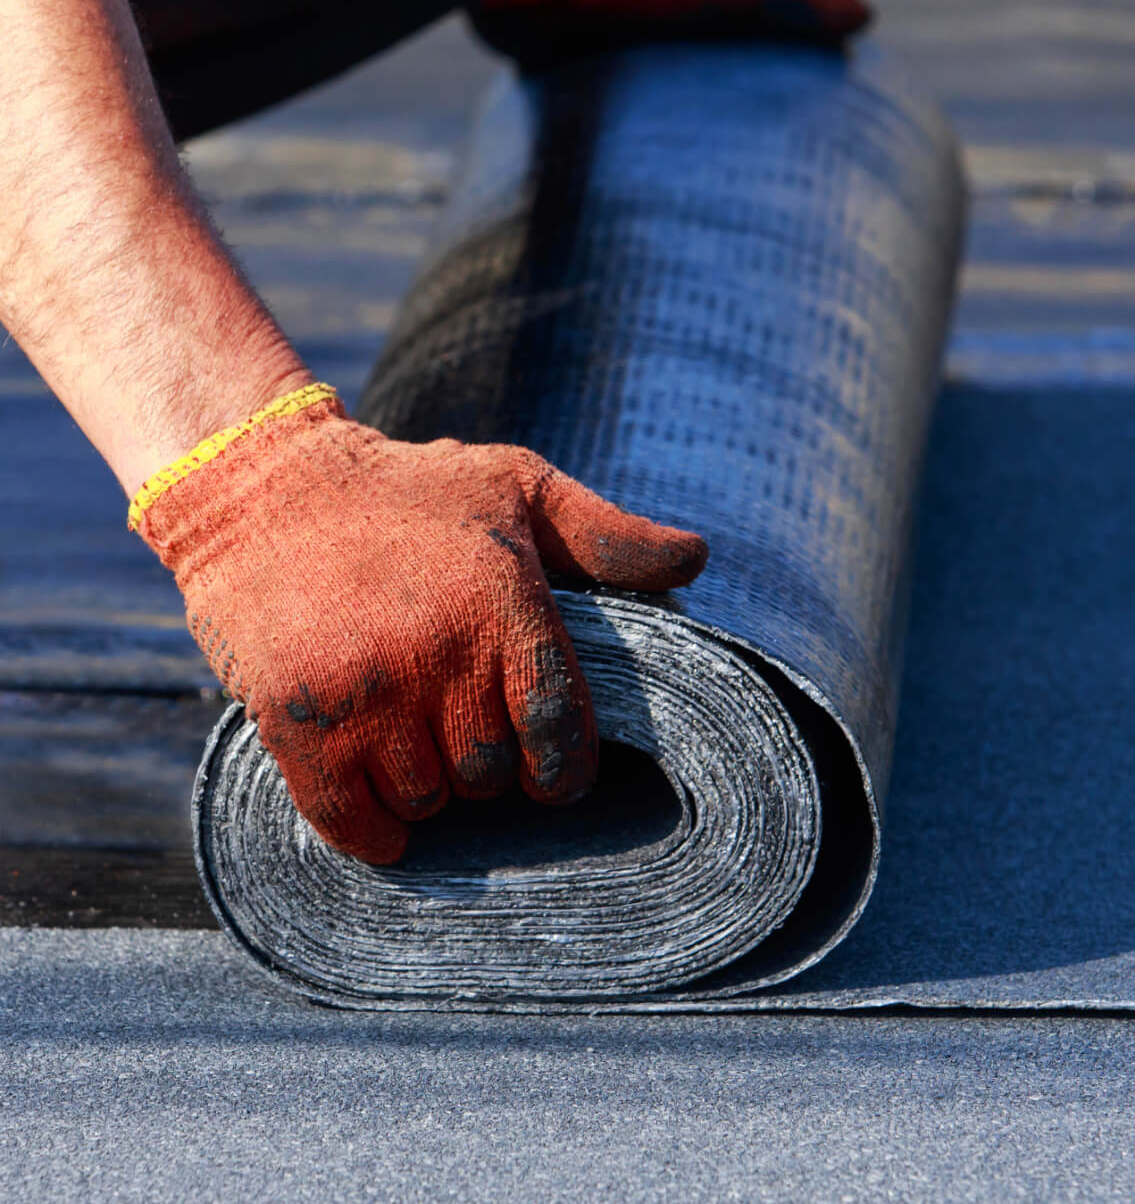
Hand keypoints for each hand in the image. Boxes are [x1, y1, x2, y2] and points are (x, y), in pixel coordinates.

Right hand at [133, 386, 705, 863]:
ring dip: (432, 789)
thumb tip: (696, 560)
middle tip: (476, 735)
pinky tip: (385, 811)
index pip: (557, 727)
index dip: (565, 770)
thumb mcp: (519, 485)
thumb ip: (608, 536)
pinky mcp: (296, 722)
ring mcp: (362, 694)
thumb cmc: (408, 489)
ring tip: (423, 745)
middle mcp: (435, 655)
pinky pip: (350, 820)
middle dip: (494, 767)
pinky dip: (375, 831)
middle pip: (492, 772)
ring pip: (428, 798)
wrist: (257, 484)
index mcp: (501, 603)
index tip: (558, 776)